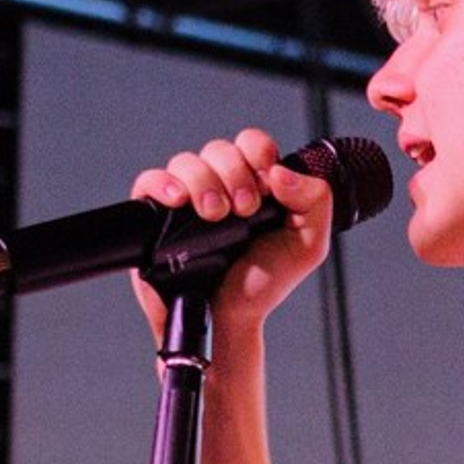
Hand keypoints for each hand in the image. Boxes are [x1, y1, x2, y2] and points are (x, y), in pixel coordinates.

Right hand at [127, 129, 331, 343]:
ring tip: (215, 215)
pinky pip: (149, 181)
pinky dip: (162, 183)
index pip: (251, 144)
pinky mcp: (156, 215)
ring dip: (204, 182)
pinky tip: (178, 200)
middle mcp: (219, 187)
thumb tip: (282, 171)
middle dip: (234, 174)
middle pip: (219, 149)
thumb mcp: (307, 245)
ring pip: (186, 162)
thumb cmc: (263, 283)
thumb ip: (314, 202)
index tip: (266, 186)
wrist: (228, 319)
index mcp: (254, 185)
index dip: (258, 153)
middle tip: (244, 210)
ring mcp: (187, 200)